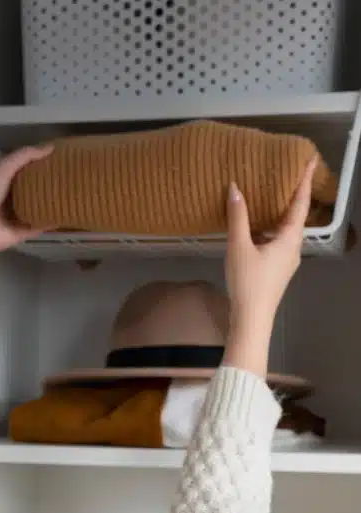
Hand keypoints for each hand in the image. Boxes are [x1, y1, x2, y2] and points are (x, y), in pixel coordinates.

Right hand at [222, 158, 315, 376]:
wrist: (251, 319)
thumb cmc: (248, 282)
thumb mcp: (239, 247)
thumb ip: (238, 217)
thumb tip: (235, 188)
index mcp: (289, 238)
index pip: (300, 203)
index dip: (304, 181)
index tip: (310, 161)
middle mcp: (293, 248)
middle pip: (295, 217)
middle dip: (292, 197)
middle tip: (287, 176)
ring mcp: (286, 261)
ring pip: (284, 231)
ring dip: (278, 215)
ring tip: (269, 198)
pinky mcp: (276, 271)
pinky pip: (276, 243)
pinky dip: (269, 230)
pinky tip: (255, 228)